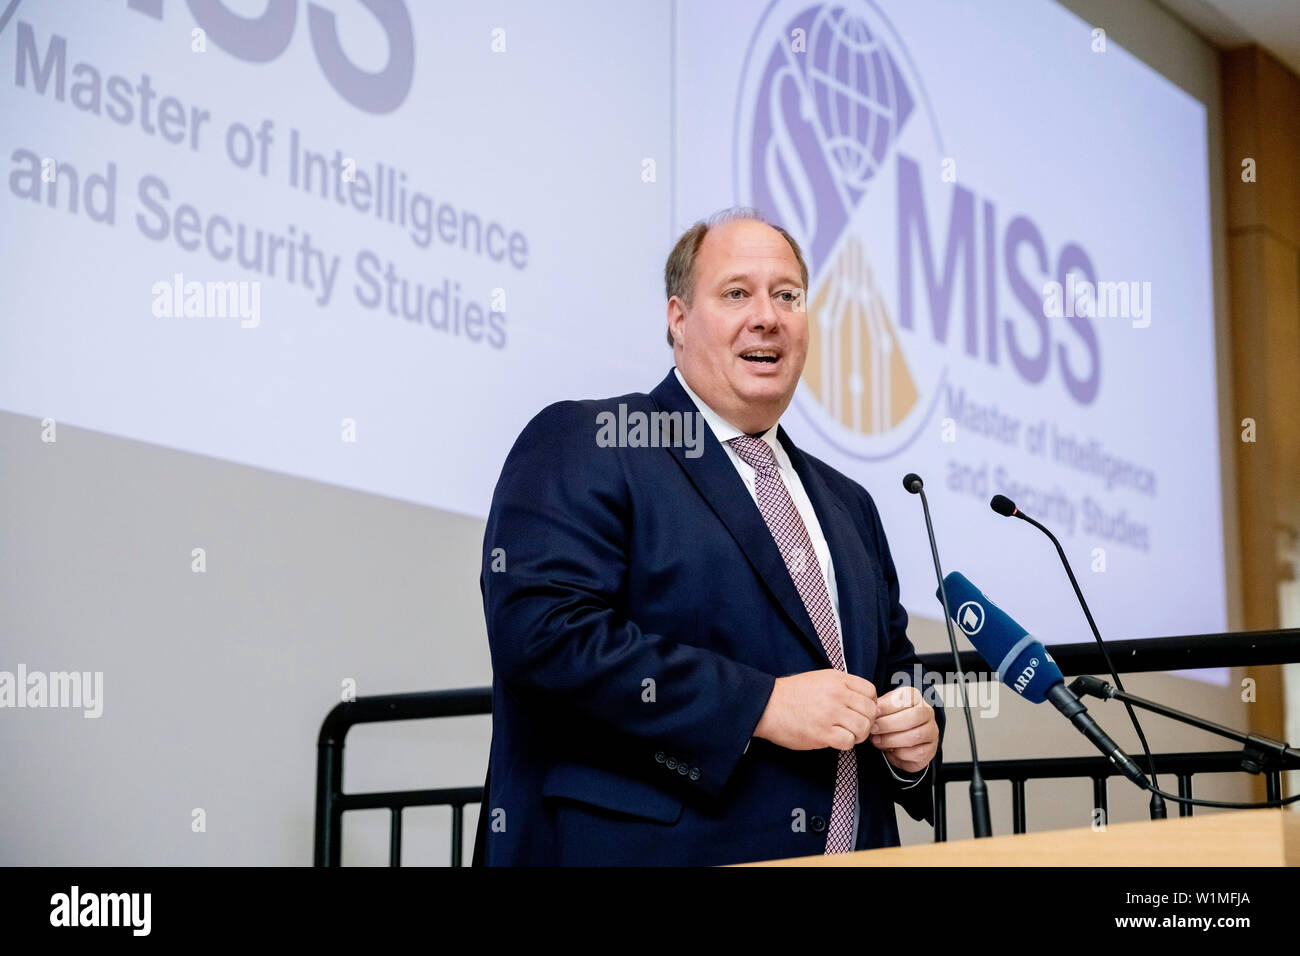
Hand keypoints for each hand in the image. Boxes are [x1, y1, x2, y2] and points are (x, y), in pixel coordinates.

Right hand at [753, 670, 876, 750]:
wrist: (767, 705)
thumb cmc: (791, 694)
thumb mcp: (819, 679)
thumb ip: (841, 686)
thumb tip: (861, 700)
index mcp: (837, 679)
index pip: (870, 691)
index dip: (870, 704)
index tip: (863, 711)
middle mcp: (837, 694)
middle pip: (870, 711)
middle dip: (866, 721)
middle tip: (856, 726)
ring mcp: (830, 714)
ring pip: (863, 728)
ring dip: (858, 735)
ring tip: (846, 734)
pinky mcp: (823, 733)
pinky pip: (849, 742)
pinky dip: (846, 744)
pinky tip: (835, 740)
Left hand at [868, 685, 937, 773]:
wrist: (901, 742)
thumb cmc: (891, 721)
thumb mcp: (883, 709)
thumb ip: (878, 707)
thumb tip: (869, 711)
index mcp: (915, 697)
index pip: (906, 698)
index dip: (887, 706)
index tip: (873, 713)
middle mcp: (927, 713)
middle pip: (913, 716)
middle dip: (889, 724)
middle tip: (874, 729)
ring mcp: (931, 732)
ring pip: (915, 736)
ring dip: (891, 740)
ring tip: (878, 741)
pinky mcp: (930, 750)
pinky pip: (916, 753)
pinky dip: (900, 754)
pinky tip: (891, 750)